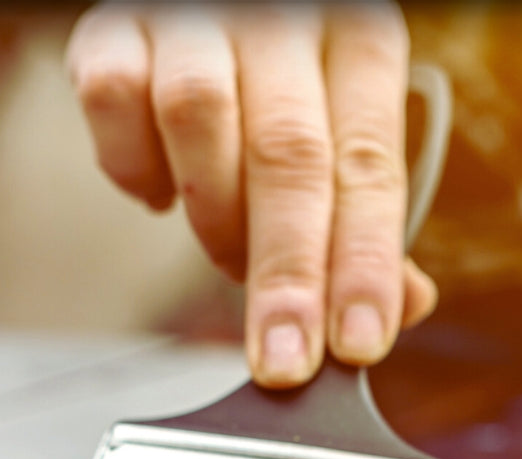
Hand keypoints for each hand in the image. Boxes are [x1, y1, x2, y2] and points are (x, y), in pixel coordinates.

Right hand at [66, 2, 437, 386]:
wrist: (202, 3)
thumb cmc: (282, 80)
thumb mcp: (346, 124)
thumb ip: (367, 215)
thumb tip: (406, 304)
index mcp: (359, 44)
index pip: (368, 168)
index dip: (363, 265)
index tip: (356, 345)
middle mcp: (283, 20)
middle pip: (288, 158)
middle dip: (286, 278)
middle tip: (282, 360)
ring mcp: (195, 18)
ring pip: (200, 123)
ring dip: (215, 221)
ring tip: (227, 254)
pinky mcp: (114, 28)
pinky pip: (116, 102)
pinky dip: (136, 169)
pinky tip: (162, 192)